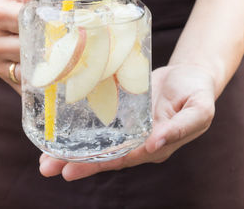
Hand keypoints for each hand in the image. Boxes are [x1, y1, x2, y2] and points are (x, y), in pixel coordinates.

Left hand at [39, 65, 215, 180]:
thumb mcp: (199, 108)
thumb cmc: (197, 90)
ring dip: (72, 153)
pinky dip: (80, 134)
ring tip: (44, 161)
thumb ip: (182, 127)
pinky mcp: (122, 116)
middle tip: (47, 168)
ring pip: (99, 146)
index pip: (125, 158)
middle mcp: (140, 143)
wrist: (189, 74)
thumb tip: (155, 145)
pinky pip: (100, 127)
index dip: (100, 163)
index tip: (72, 168)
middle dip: (77, 164)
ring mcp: (129, 130)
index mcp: (157, 145)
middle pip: (106, 157)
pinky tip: (59, 137)